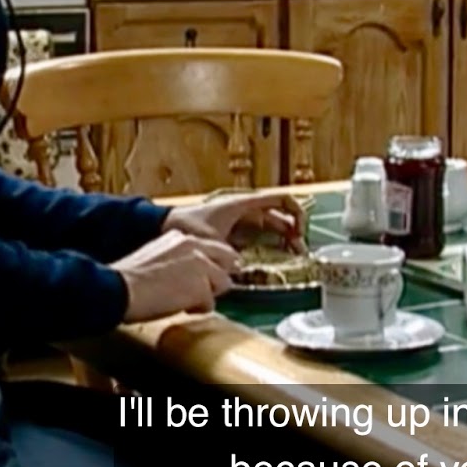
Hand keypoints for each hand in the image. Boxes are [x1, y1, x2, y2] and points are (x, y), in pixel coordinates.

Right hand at [113, 229, 240, 321]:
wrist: (118, 287)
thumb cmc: (128, 277)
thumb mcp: (155, 256)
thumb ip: (177, 260)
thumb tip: (189, 277)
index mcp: (182, 236)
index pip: (214, 247)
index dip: (214, 264)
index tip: (207, 276)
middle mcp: (195, 246)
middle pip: (229, 259)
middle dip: (220, 276)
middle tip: (205, 291)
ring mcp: (201, 264)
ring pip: (224, 282)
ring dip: (208, 295)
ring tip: (185, 302)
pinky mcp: (201, 286)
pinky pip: (210, 303)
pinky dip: (198, 309)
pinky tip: (180, 308)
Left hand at [165, 191, 307, 253]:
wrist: (166, 224)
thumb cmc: (187, 225)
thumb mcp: (209, 239)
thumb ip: (225, 253)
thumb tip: (242, 268)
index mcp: (245, 204)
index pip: (283, 199)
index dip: (297, 212)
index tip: (299, 232)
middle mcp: (248, 209)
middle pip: (282, 214)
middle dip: (295, 231)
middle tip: (300, 251)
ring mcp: (244, 219)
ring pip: (274, 225)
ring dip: (286, 238)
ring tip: (294, 256)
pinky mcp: (238, 230)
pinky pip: (262, 234)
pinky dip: (273, 243)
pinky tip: (276, 257)